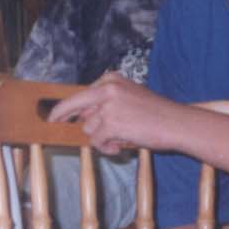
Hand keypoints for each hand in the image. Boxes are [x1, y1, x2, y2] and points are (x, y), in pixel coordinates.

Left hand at [46, 73, 184, 154]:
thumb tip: (80, 117)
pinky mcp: (110, 123)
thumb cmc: (156, 113)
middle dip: (63, 116)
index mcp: (111, 80)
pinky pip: (97, 141)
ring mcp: (108, 105)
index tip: (54, 116)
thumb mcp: (129, 98)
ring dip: (101, 139)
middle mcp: (107, 89)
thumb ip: (106, 104)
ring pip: (88, 129)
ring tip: (119, 140)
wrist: (177, 123)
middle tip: (51, 122)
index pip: (80, 94)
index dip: (66, 107)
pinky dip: (106, 148)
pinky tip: (119, 147)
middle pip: (74, 106)